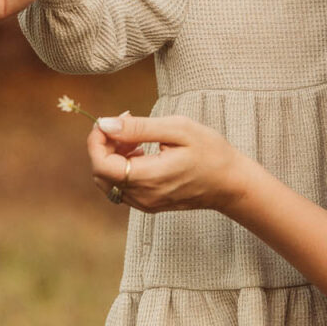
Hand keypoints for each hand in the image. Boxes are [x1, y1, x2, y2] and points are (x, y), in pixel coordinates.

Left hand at [86, 113, 250, 213]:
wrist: (230, 183)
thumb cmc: (210, 151)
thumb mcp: (178, 129)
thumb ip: (139, 128)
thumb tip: (105, 125)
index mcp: (149, 177)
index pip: (101, 165)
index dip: (96, 141)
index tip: (107, 121)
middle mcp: (143, 196)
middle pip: (101, 173)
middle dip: (103, 145)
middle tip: (125, 123)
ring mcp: (145, 203)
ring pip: (108, 182)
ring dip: (112, 156)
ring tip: (136, 138)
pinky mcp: (148, 204)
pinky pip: (121, 187)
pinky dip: (122, 167)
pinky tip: (141, 152)